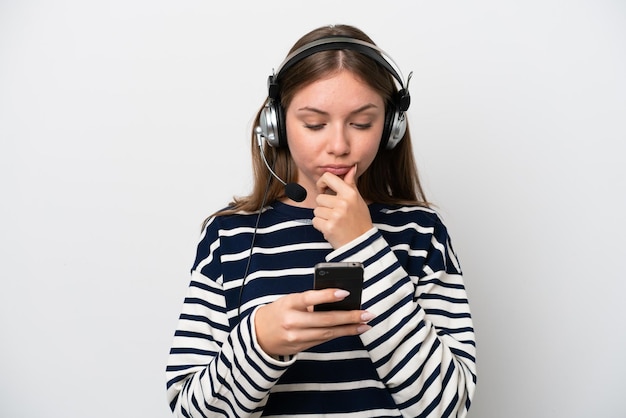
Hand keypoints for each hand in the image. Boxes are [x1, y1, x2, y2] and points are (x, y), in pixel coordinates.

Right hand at [254, 288, 373, 356]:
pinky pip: (323, 340)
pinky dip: (339, 334)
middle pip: (324, 320)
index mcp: (289, 303)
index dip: (328, 295)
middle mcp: (292, 321)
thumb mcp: (289, 300)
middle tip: (366, 313)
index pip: (310, 298)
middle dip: (348, 317)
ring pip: (327, 333)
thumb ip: (309, 300)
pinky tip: (352, 330)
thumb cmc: (279, 311)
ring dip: (349, 328)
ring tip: (365, 323)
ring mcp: (296, 337)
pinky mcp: (301, 347)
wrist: (259, 335)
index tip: (345, 293)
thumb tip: (339, 300)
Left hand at [312, 164, 372, 248]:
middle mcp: (343, 203)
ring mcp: (335, 215)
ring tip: (335, 222)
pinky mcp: (329, 227)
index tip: (324, 190)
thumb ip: (351, 184)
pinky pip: (315, 221)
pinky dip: (320, 226)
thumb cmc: (359, 220)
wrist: (361, 243)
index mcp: (350, 193)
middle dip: (324, 206)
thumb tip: (351, 168)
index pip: (328, 177)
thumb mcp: (358, 200)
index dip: (322, 183)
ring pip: (316, 210)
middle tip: (335, 214)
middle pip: (319, 198)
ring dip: (322, 217)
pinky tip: (331, 228)